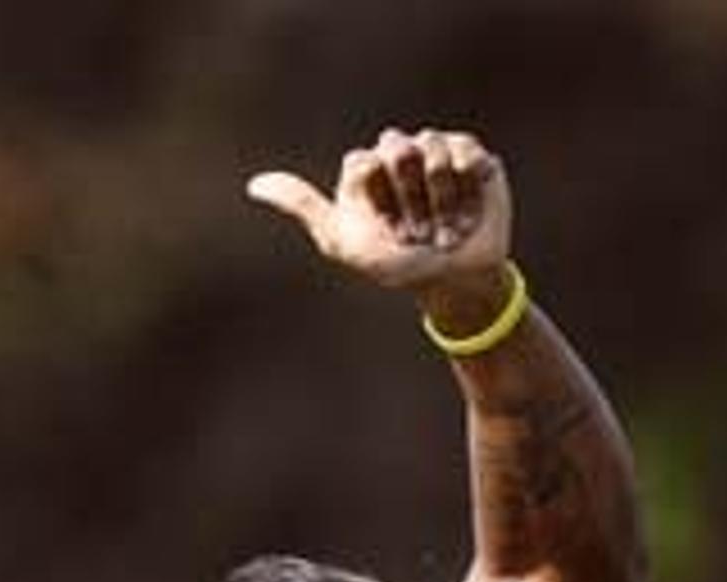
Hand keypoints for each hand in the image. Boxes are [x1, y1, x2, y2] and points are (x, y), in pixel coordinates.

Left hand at [247, 126, 515, 299]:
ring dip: (439, 199)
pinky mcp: (475, 160)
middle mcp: (400, 154)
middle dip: (407, 197)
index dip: (378, 200)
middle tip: (416, 231)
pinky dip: (465, 182)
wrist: (451, 286)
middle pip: (395, 148)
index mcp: (367, 168)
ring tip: (445, 226)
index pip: (364, 162)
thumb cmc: (397, 265)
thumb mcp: (342, 241)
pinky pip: (465, 151)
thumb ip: (303, 206)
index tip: (388, 232)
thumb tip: (251, 186)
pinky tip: (468, 209)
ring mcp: (437, 153)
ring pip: (430, 149)